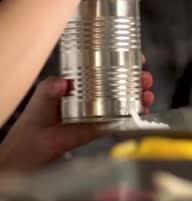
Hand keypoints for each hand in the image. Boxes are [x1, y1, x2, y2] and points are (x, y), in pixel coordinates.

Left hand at [0, 59, 153, 171]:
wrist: (36, 143)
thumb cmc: (38, 115)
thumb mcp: (43, 93)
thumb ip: (51, 87)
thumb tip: (63, 83)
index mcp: (87, 81)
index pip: (110, 66)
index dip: (126, 61)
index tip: (138, 57)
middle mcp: (98, 94)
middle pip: (126, 82)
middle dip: (140, 79)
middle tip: (145, 78)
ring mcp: (104, 110)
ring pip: (129, 100)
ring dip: (142, 96)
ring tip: (147, 95)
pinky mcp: (105, 126)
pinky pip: (125, 120)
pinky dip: (137, 116)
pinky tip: (144, 113)